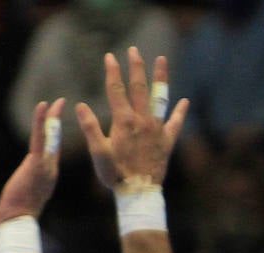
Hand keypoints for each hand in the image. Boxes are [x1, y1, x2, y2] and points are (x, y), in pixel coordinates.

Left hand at [0, 98, 65, 224]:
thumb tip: (22, 183)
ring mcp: (45, 165)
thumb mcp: (26, 195)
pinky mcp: (36, 163)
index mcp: (48, 175)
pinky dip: (40, 121)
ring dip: (52, 117)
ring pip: (50, 137)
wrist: (18, 220)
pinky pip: (40, 138)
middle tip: (60, 103)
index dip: (55, 134)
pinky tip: (43, 106)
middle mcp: (50, 168)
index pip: (53, 150)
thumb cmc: (18, 213)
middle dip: (56, 121)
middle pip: (55, 139)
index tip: (55, 122)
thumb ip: (28, 184)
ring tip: (56, 102)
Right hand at [75, 47, 187, 189]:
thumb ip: (90, 128)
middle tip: (133, 50)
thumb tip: (80, 106)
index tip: (110, 57)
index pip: (116, 91)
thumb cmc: (115, 175)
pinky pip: (175, 122)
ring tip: (161, 59)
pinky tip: (183, 101)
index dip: (112, 72)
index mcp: (124, 122)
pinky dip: (179, 111)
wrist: (139, 191)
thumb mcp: (97, 152)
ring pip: (159, 97)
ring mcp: (157, 128)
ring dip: (160, 77)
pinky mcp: (167, 139)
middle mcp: (142, 120)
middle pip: (139, 87)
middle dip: (135, 67)